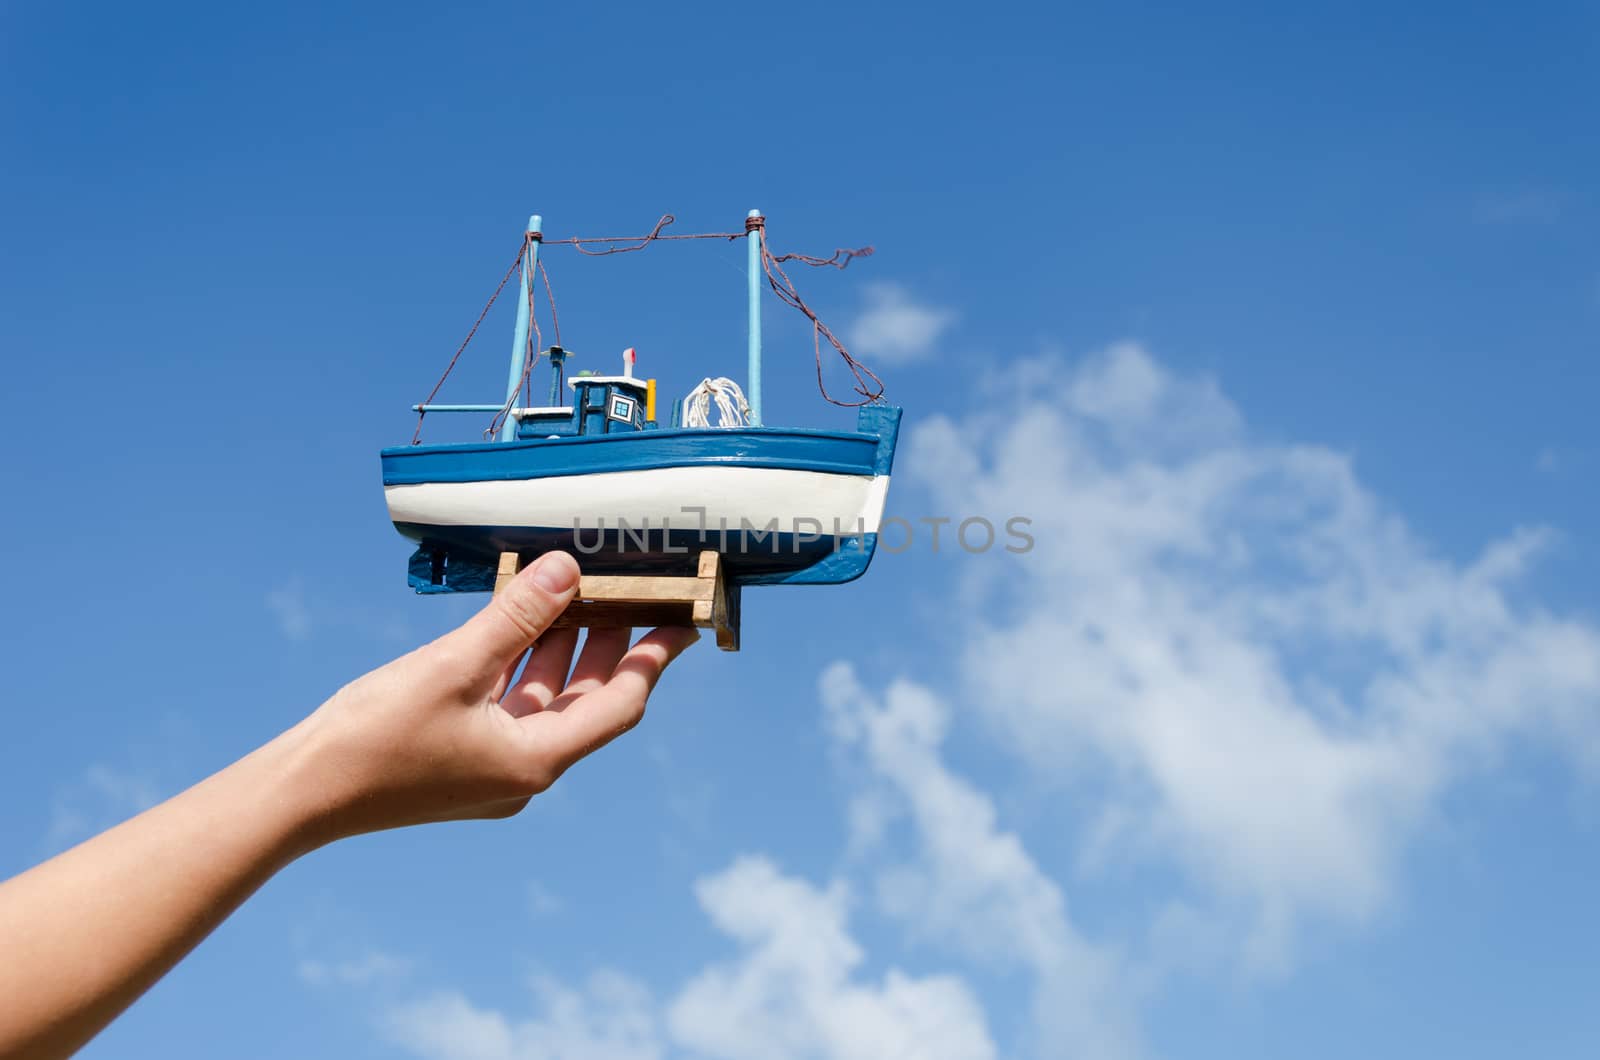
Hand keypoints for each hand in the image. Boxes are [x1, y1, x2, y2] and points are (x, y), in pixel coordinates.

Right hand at [288, 552, 698, 841]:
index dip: (652, 658)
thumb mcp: (453, 666)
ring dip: (561, 649)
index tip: (683, 621)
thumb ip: (515, 617)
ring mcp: (490, 768)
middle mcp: (522, 771)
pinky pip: (507, 703)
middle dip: (607, 644)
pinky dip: (519, 663)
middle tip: (633, 591)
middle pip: (585, 701)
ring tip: (580, 593)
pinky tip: (515, 622)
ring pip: (544, 699)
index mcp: (535, 762)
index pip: (618, 704)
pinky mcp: (459, 758)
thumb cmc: (373, 739)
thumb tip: (566, 570)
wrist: (299, 794)